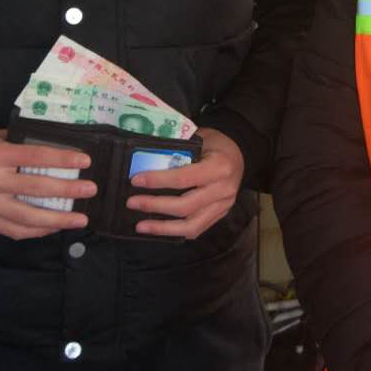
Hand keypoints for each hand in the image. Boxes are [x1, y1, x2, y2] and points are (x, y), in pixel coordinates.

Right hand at [0, 129, 95, 240]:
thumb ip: (20, 143)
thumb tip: (56, 148)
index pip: (35, 157)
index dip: (62, 160)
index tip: (85, 161)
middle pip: (36, 189)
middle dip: (67, 190)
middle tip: (90, 190)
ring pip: (28, 217)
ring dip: (58, 220)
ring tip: (81, 219)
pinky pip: (15, 230)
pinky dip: (37, 231)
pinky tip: (55, 227)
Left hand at [126, 127, 244, 238]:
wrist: (239, 153)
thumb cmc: (214, 143)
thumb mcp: (198, 139)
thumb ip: (176, 152)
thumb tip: (143, 162)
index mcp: (218, 167)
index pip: (183, 178)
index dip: (158, 181)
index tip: (135, 180)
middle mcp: (223, 190)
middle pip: (185, 206)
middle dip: (155, 206)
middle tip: (132, 203)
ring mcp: (224, 206)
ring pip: (191, 225)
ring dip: (163, 228)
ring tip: (140, 226)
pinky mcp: (221, 215)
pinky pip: (197, 229)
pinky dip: (176, 231)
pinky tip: (158, 230)